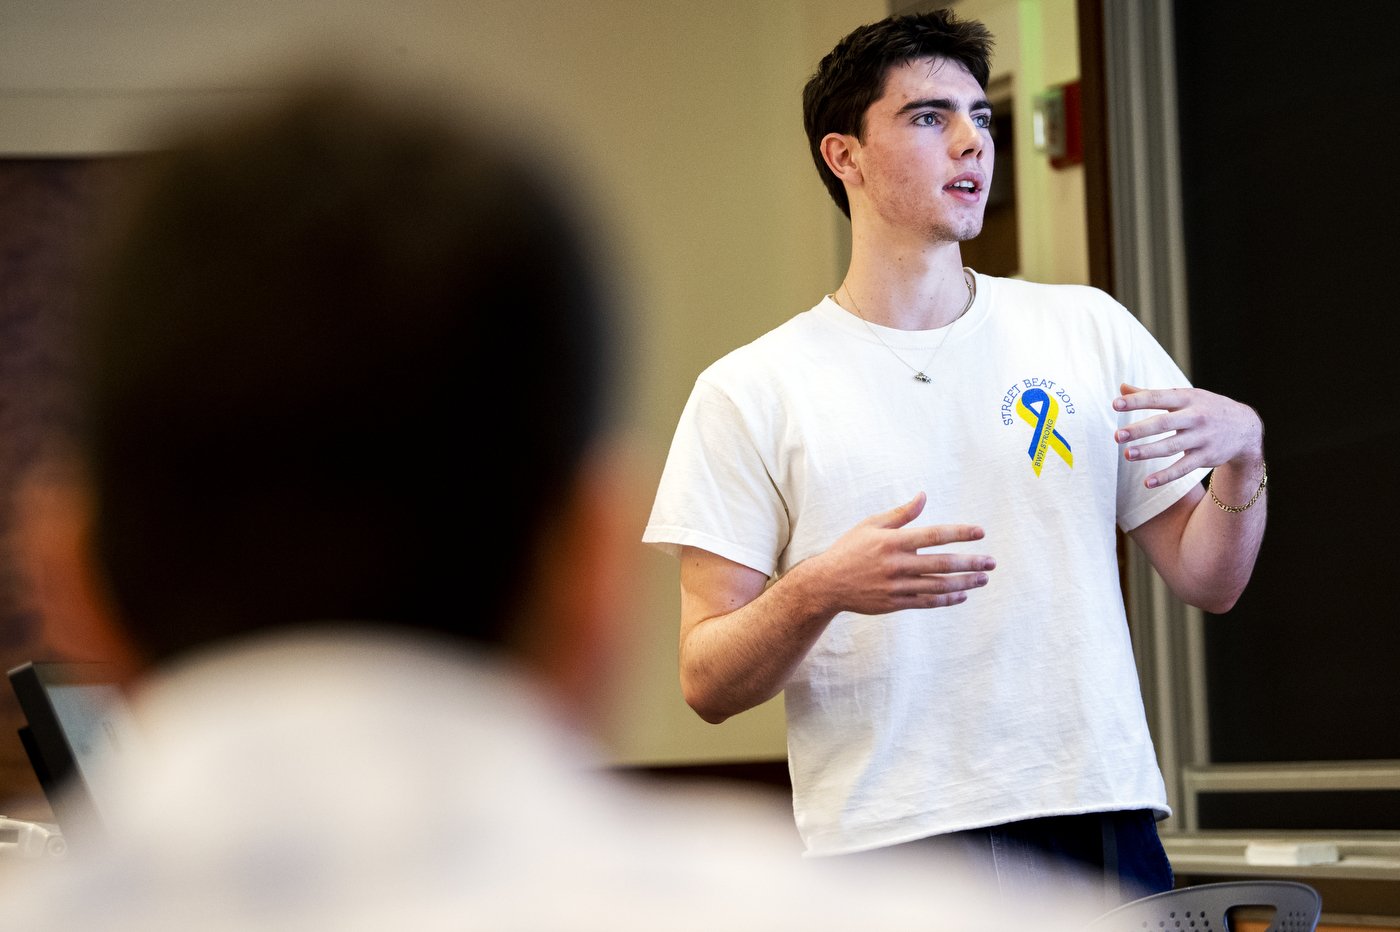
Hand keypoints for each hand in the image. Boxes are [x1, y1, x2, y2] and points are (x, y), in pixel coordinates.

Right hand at [803, 492, 993, 615]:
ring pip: (938, 586)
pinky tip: (961, 595)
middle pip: (942, 563)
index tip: (980, 533)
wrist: (827, 583)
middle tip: (991, 562)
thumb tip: (923, 496)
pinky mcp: (894, 603)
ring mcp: (896, 586)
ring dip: (964, 583)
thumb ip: (901, 514)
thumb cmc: (850, 549)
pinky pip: (926, 602)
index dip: (960, 533)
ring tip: (982, 579)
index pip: (934, 535)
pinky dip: (946, 600)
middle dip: (970, 563)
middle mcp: (897, 564)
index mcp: (892, 541)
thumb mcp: (871, 525)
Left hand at [1113, 383, 1263, 488]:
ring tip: (1127, 455)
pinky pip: (1183, 468)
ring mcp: (1202, 438)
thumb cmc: (1205, 408)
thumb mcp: (1185, 396)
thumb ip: (1152, 394)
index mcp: (1187, 398)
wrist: (1245, 427)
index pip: (1158, 398)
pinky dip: (1166, 476)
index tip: (1115, 404)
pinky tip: (1148, 482)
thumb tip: (1122, 388)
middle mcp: (1195, 417)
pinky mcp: (1205, 457)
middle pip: (1164, 423)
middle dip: (1140, 429)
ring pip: (1172, 446)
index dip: (1137, 401)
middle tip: (1117, 435)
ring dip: (1149, 451)